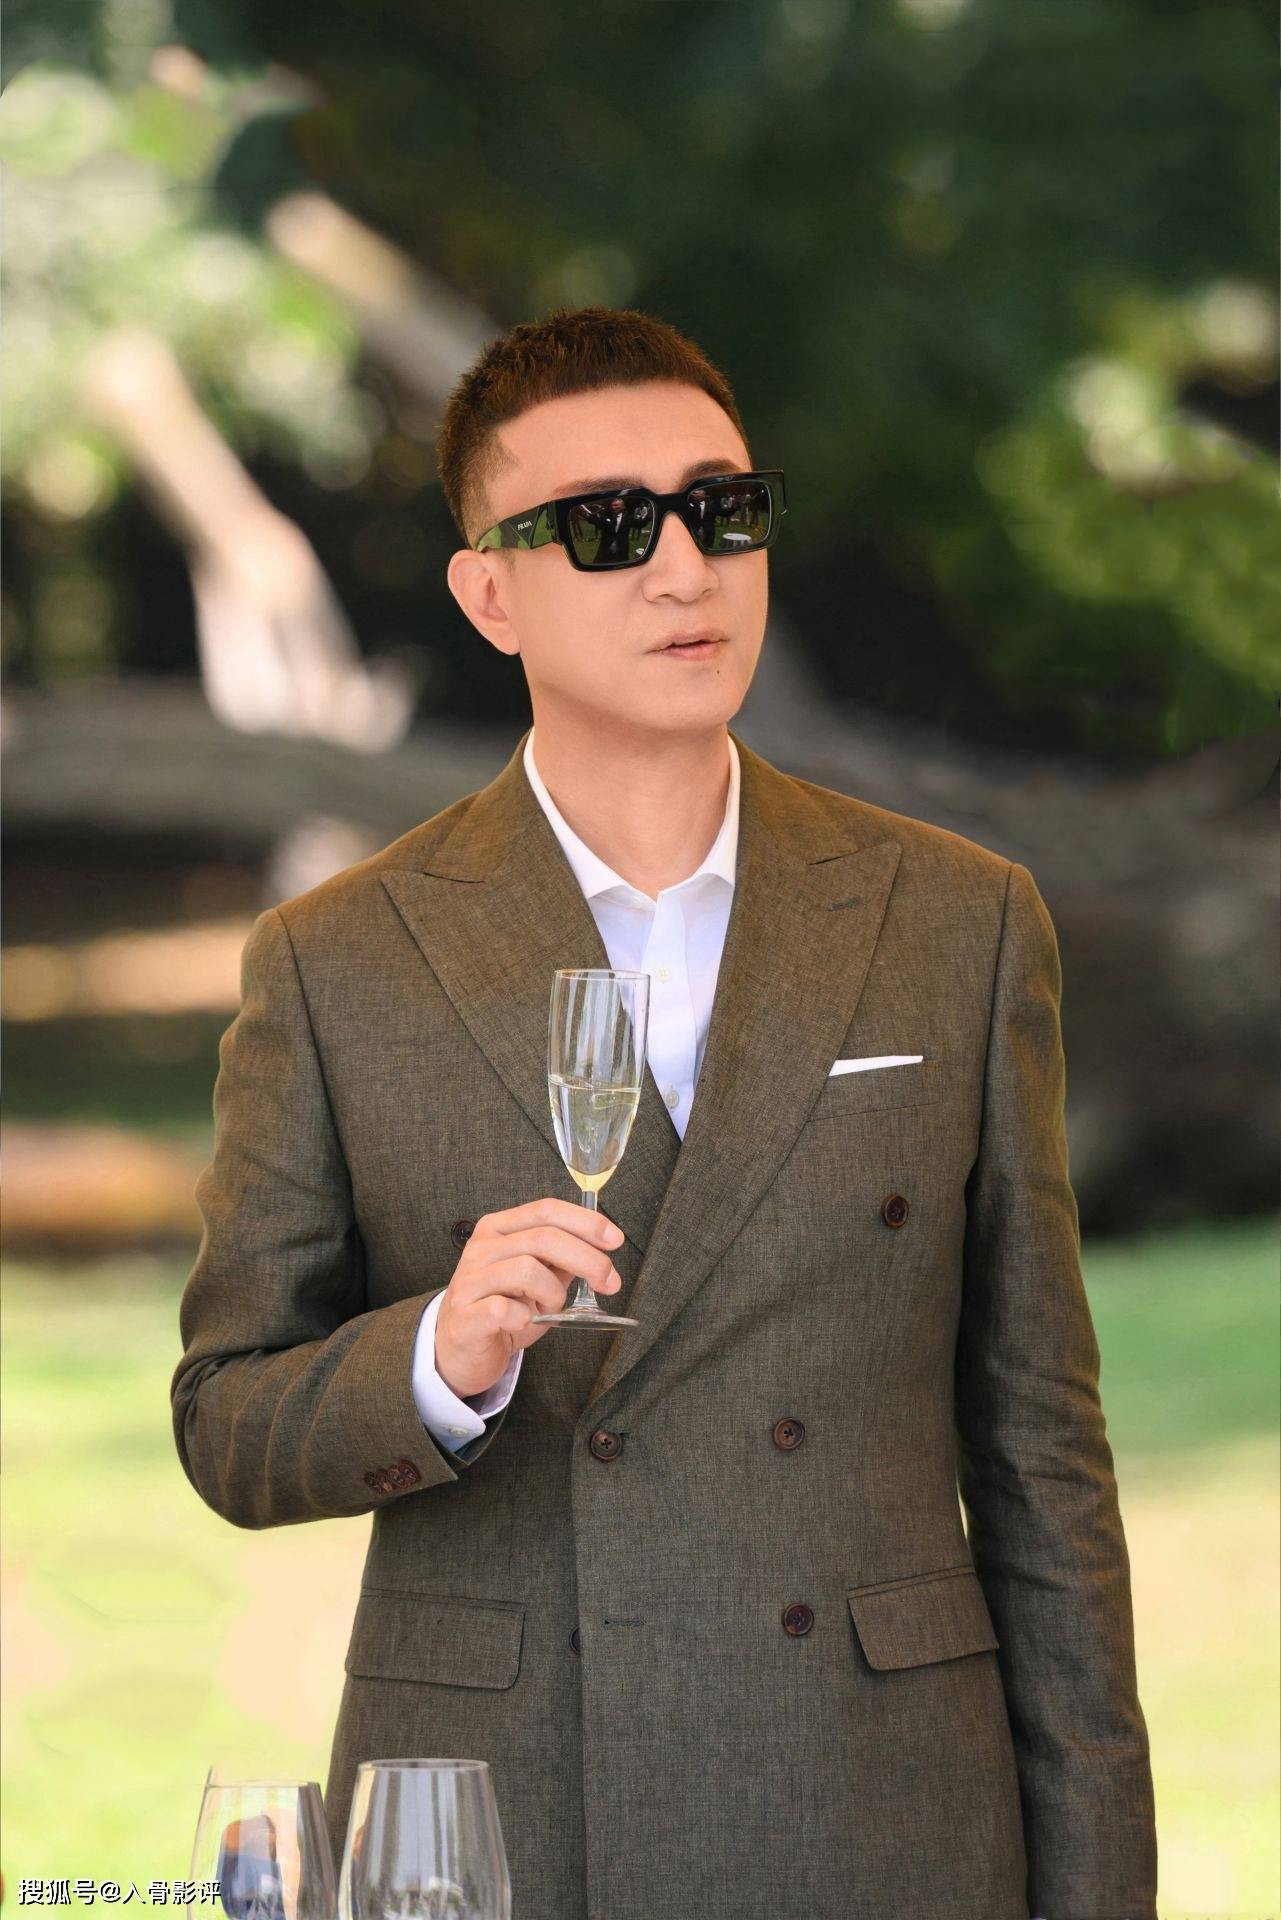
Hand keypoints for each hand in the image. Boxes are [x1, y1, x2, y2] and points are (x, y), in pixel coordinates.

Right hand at [435, 1197, 624, 1398]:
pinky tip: (522, 1322)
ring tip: (548, 1308)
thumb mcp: (537, 1278)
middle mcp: (481, 1247)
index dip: (585, 1222)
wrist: (459, 1350)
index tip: (615, 1240)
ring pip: (527, 1270)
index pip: (546, 1210)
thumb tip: (600, 1248)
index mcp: (499, 1229)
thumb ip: (561, 1260)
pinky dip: (524, 1318)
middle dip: (587, 1259)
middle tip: (609, 1282)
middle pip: (544, 1237)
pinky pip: (504, 1309)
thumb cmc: (502, 1309)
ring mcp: (469, 1280)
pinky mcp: (464, 1316)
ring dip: (552, 1294)